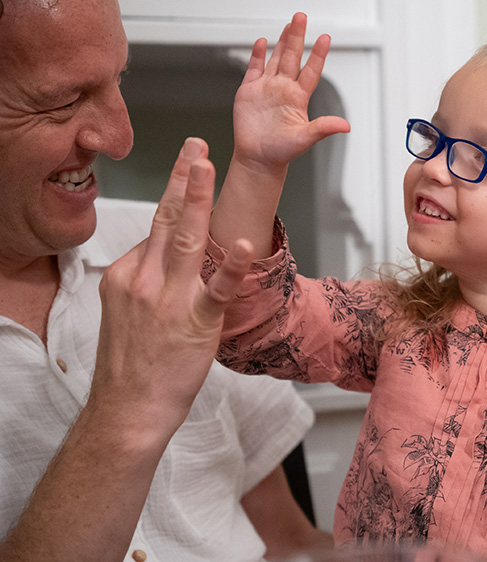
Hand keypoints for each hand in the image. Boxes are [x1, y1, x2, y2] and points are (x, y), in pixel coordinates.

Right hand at [92, 138, 253, 432]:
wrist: (129, 408)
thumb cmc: (132, 364)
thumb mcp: (125, 311)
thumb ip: (145, 279)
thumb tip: (162, 256)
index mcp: (127, 275)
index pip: (156, 232)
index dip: (178, 205)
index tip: (190, 173)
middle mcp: (145, 280)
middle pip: (166, 218)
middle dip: (183, 178)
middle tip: (196, 145)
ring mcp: (171, 300)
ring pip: (186, 239)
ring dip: (197, 198)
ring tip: (207, 165)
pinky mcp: (197, 322)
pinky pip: (219, 289)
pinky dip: (234, 266)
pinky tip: (248, 244)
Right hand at [232, 12, 350, 173]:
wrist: (257, 159)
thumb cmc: (281, 151)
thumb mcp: (305, 139)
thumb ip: (324, 128)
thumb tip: (345, 126)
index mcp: (299, 98)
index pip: (311, 71)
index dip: (318, 55)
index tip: (326, 38)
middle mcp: (284, 89)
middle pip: (293, 57)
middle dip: (297, 37)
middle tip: (301, 17)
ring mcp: (267, 88)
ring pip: (276, 58)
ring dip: (282, 41)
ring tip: (289, 24)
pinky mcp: (249, 91)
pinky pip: (255, 68)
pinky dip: (258, 55)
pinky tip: (262, 42)